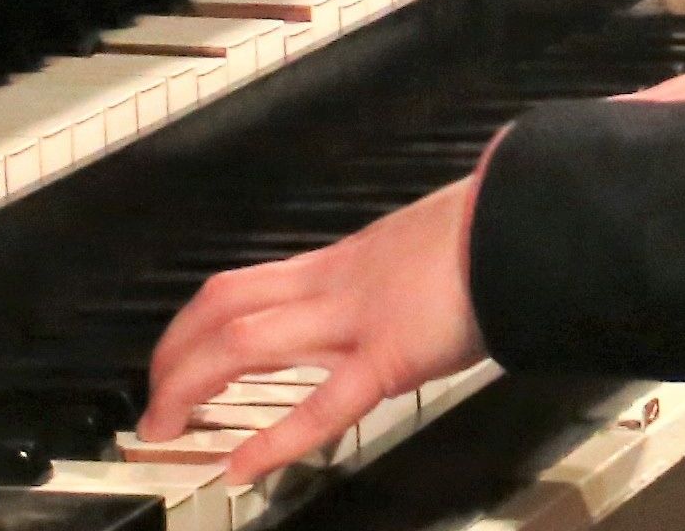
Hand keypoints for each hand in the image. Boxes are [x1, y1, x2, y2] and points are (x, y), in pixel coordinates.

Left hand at [140, 165, 492, 482]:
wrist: (530, 217)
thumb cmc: (495, 228)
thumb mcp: (425, 243)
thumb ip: (396, 269)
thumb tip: (401, 282)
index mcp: (343, 263)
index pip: (243, 287)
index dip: (193, 324)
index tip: (174, 357)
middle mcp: (336, 286)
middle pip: (222, 309)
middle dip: (171, 356)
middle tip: (154, 404)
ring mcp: (358, 318)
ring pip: (244, 342)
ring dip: (191, 384)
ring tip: (167, 427)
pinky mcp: (392, 356)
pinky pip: (323, 403)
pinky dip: (276, 439)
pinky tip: (244, 468)